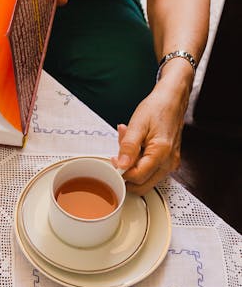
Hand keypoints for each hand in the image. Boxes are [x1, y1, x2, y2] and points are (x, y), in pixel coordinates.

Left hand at [111, 78, 188, 194]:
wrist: (172, 101)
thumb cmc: (157, 109)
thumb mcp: (137, 125)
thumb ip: (128, 147)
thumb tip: (121, 166)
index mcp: (162, 153)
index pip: (137, 177)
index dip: (122, 172)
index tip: (114, 160)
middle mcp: (169, 163)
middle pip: (142, 185)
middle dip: (127, 174)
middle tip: (119, 156)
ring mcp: (170, 164)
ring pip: (145, 180)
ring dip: (133, 169)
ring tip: (129, 147)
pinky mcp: (168, 163)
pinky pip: (150, 172)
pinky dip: (139, 164)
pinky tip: (136, 149)